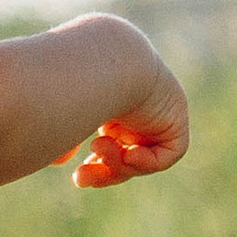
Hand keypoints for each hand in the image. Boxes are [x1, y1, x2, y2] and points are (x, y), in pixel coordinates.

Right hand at [71, 50, 188, 187]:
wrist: (105, 59)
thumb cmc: (75, 82)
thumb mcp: (64, 113)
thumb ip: (64, 135)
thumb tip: (59, 160)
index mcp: (114, 101)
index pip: (111, 142)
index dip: (98, 163)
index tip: (78, 171)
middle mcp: (138, 106)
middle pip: (126, 154)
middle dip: (104, 170)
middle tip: (80, 178)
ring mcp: (159, 112)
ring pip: (142, 156)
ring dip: (117, 162)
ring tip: (98, 145)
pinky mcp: (176, 118)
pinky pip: (167, 154)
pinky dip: (146, 161)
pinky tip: (128, 152)